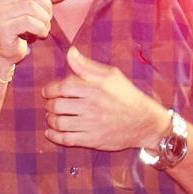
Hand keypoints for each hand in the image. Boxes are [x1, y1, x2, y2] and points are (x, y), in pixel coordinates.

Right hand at [0, 0, 70, 62]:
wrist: (5, 51)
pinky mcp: (2, 28)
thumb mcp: (36, 9)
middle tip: (47, 18)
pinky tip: (38, 35)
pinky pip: (28, 22)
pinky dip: (40, 29)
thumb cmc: (21, 27)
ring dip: (44, 20)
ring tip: (43, 28)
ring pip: (31, 6)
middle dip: (46, 5)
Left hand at [41, 45, 169, 150]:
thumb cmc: (127, 96)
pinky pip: (66, 139)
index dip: (50, 89)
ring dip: (50, 119)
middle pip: (58, 105)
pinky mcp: (92, 140)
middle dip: (49, 104)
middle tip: (50, 104)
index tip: (47, 91)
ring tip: (51, 116)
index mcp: (95, 88)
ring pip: (60, 122)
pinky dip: (54, 136)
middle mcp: (92, 106)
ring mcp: (91, 125)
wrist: (144, 122)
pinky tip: (51, 132)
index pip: (63, 87)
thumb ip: (87, 66)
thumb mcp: (111, 75)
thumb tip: (70, 53)